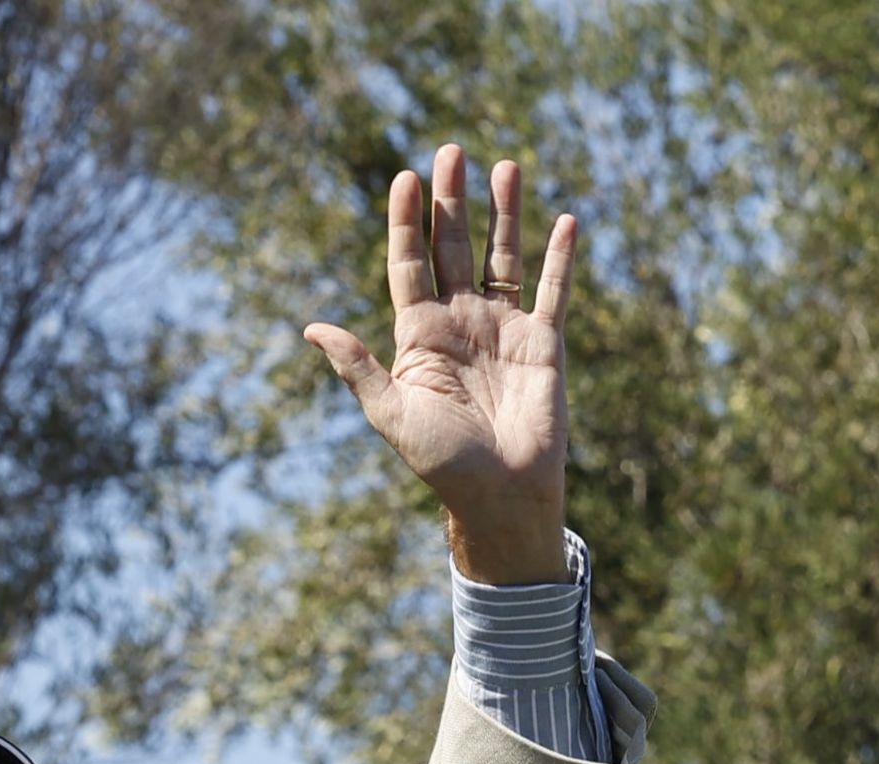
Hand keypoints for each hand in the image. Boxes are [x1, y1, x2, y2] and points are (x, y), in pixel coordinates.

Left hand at [305, 145, 575, 583]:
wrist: (500, 496)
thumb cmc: (443, 464)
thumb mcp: (391, 415)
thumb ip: (357, 369)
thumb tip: (313, 328)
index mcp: (419, 338)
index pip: (410, 266)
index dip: (406, 224)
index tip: (404, 179)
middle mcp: (460, 324)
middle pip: (453, 248)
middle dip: (451, 202)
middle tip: (449, 151)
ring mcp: (503, 328)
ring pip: (503, 256)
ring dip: (504, 213)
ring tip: (504, 165)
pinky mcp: (543, 342)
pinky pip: (554, 289)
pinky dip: (561, 256)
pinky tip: (565, 220)